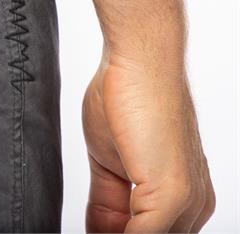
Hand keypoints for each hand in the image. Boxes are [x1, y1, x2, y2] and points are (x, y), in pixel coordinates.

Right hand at [82, 51, 214, 231]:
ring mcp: (185, 202)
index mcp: (184, 199)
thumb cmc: (128, 98)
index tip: (92, 231)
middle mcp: (193, 205)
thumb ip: (109, 203)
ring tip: (88, 229)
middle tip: (88, 230)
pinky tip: (93, 231)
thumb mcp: (110, 163)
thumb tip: (96, 231)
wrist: (140, 63)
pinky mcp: (172, 194)